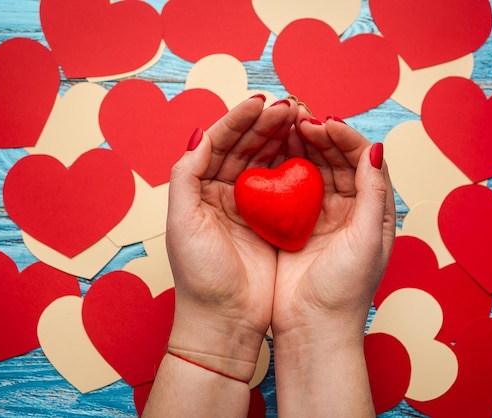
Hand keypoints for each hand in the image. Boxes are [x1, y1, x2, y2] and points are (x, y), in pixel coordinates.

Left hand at [165, 96, 297, 380]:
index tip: (261, 102)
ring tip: (301, 119)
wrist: (226, 321)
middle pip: (245, 147)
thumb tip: (200, 134)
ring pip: (267, 161)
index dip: (238, 120)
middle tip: (289, 106)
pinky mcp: (273, 222)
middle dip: (265, 124)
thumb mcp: (183, 223)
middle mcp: (223, 192)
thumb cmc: (200, 276)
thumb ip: (185, 176)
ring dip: (282, 138)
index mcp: (199, 189)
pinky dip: (296, 165)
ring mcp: (250, 206)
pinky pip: (286, 185)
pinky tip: (309, 149)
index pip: (219, 143)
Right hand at [271, 109, 395, 415]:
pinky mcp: (292, 225)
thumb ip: (374, 193)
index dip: (344, 137)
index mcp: (372, 210)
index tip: (323, 122)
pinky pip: (287, 187)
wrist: (313, 328)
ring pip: (310, 168)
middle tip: (298, 118)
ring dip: (298, 146)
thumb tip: (377, 148)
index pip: (362, 160)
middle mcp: (347, 208)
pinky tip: (268, 153)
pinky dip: (280, 167)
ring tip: (283, 127)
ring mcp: (318, 215)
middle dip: (319, 135)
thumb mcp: (368, 239)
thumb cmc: (345, 289)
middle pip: (334, 159)